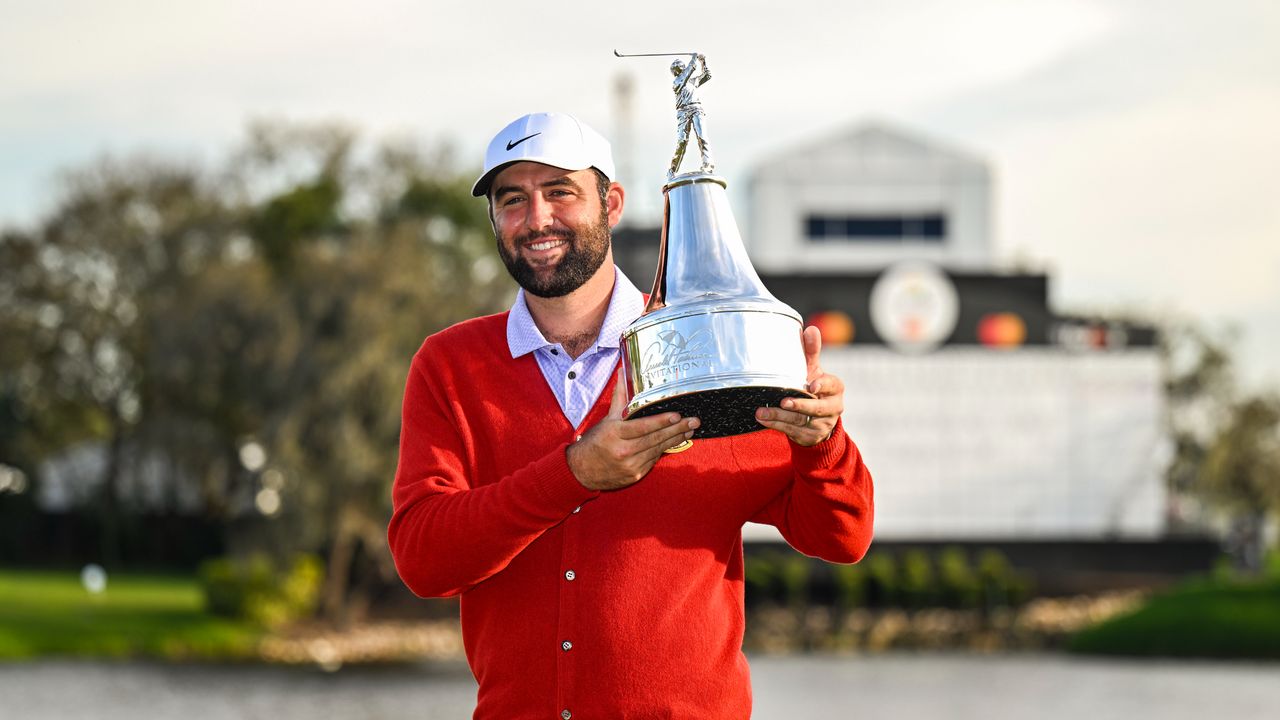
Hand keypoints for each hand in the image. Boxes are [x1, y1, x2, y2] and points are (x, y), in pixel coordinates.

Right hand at [567, 369, 699, 490]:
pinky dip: (663, 450)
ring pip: (658, 449)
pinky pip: (654, 460)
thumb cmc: (594, 442)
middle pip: (656, 438)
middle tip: (694, 421)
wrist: (581, 471)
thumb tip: (624, 374)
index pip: (643, 426)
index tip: (677, 415)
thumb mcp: (606, 420)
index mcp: (616, 434)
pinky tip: (674, 441)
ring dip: (676, 439)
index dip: (662, 421)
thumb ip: (619, 398)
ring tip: (689, 430)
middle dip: (677, 429)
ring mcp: (631, 465)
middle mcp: (624, 450)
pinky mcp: (635, 475)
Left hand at [755, 326, 843, 445]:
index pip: (832, 385)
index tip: (811, 387)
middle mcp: (833, 408)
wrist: (817, 419)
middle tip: (783, 401)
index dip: (822, 386)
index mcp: (835, 389)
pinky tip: (763, 419)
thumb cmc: (813, 387)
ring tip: (761, 412)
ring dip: (780, 416)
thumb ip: (811, 352)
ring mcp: (822, 424)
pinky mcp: (810, 436)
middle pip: (817, 408)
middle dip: (800, 405)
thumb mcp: (813, 370)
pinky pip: (792, 431)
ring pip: (801, 421)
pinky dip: (776, 425)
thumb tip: (810, 329)